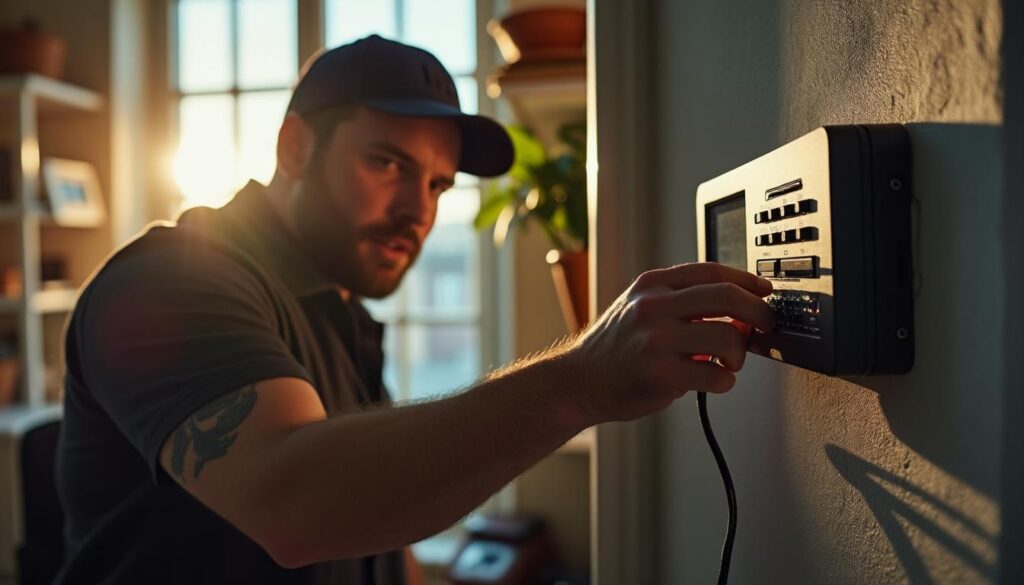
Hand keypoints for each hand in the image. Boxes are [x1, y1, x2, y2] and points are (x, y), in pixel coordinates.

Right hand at [561, 262, 775, 424]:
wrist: (578, 381)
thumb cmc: (616, 348)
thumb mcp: (639, 307)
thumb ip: (681, 302)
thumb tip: (739, 311)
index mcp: (651, 285)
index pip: (711, 271)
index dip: (746, 279)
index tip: (763, 291)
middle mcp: (653, 307)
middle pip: (727, 296)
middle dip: (758, 312)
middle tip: (764, 326)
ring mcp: (656, 340)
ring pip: (727, 337)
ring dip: (739, 354)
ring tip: (728, 363)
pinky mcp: (661, 374)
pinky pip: (716, 375)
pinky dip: (724, 381)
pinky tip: (712, 380)